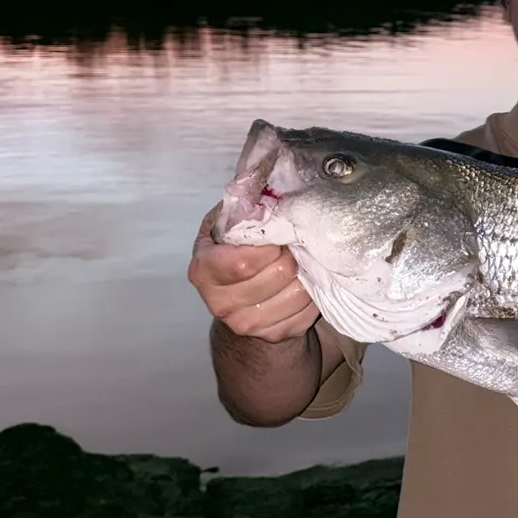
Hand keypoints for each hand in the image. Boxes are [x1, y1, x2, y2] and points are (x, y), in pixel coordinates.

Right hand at [187, 205, 321, 343]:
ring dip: (307, 272)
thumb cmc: (232, 252)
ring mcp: (248, 325)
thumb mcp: (225, 226)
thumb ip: (239, 209)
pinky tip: (304, 281)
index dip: (271, 242)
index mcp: (204, 271)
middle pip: (278, 273)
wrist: (235, 299)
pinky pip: (309, 311)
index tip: (280, 230)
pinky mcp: (275, 336)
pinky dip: (313, 293)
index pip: (244, 261)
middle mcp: (221, 304)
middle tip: (295, 242)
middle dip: (293, 252)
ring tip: (300, 260)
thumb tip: (261, 181)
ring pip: (298, 293)